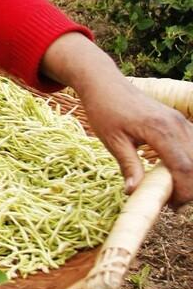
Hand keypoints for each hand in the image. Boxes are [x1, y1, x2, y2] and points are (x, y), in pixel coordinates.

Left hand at [43, 32, 192, 206]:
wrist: (104, 82)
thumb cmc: (104, 110)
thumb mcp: (112, 140)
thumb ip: (128, 165)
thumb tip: (134, 193)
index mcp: (160, 130)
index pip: (184, 167)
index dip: (183, 190)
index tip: (172, 206)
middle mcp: (176, 124)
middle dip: (190, 187)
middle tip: (172, 202)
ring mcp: (180, 121)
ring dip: (191, 175)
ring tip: (173, 190)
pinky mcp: (178, 121)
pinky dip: (190, 161)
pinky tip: (175, 173)